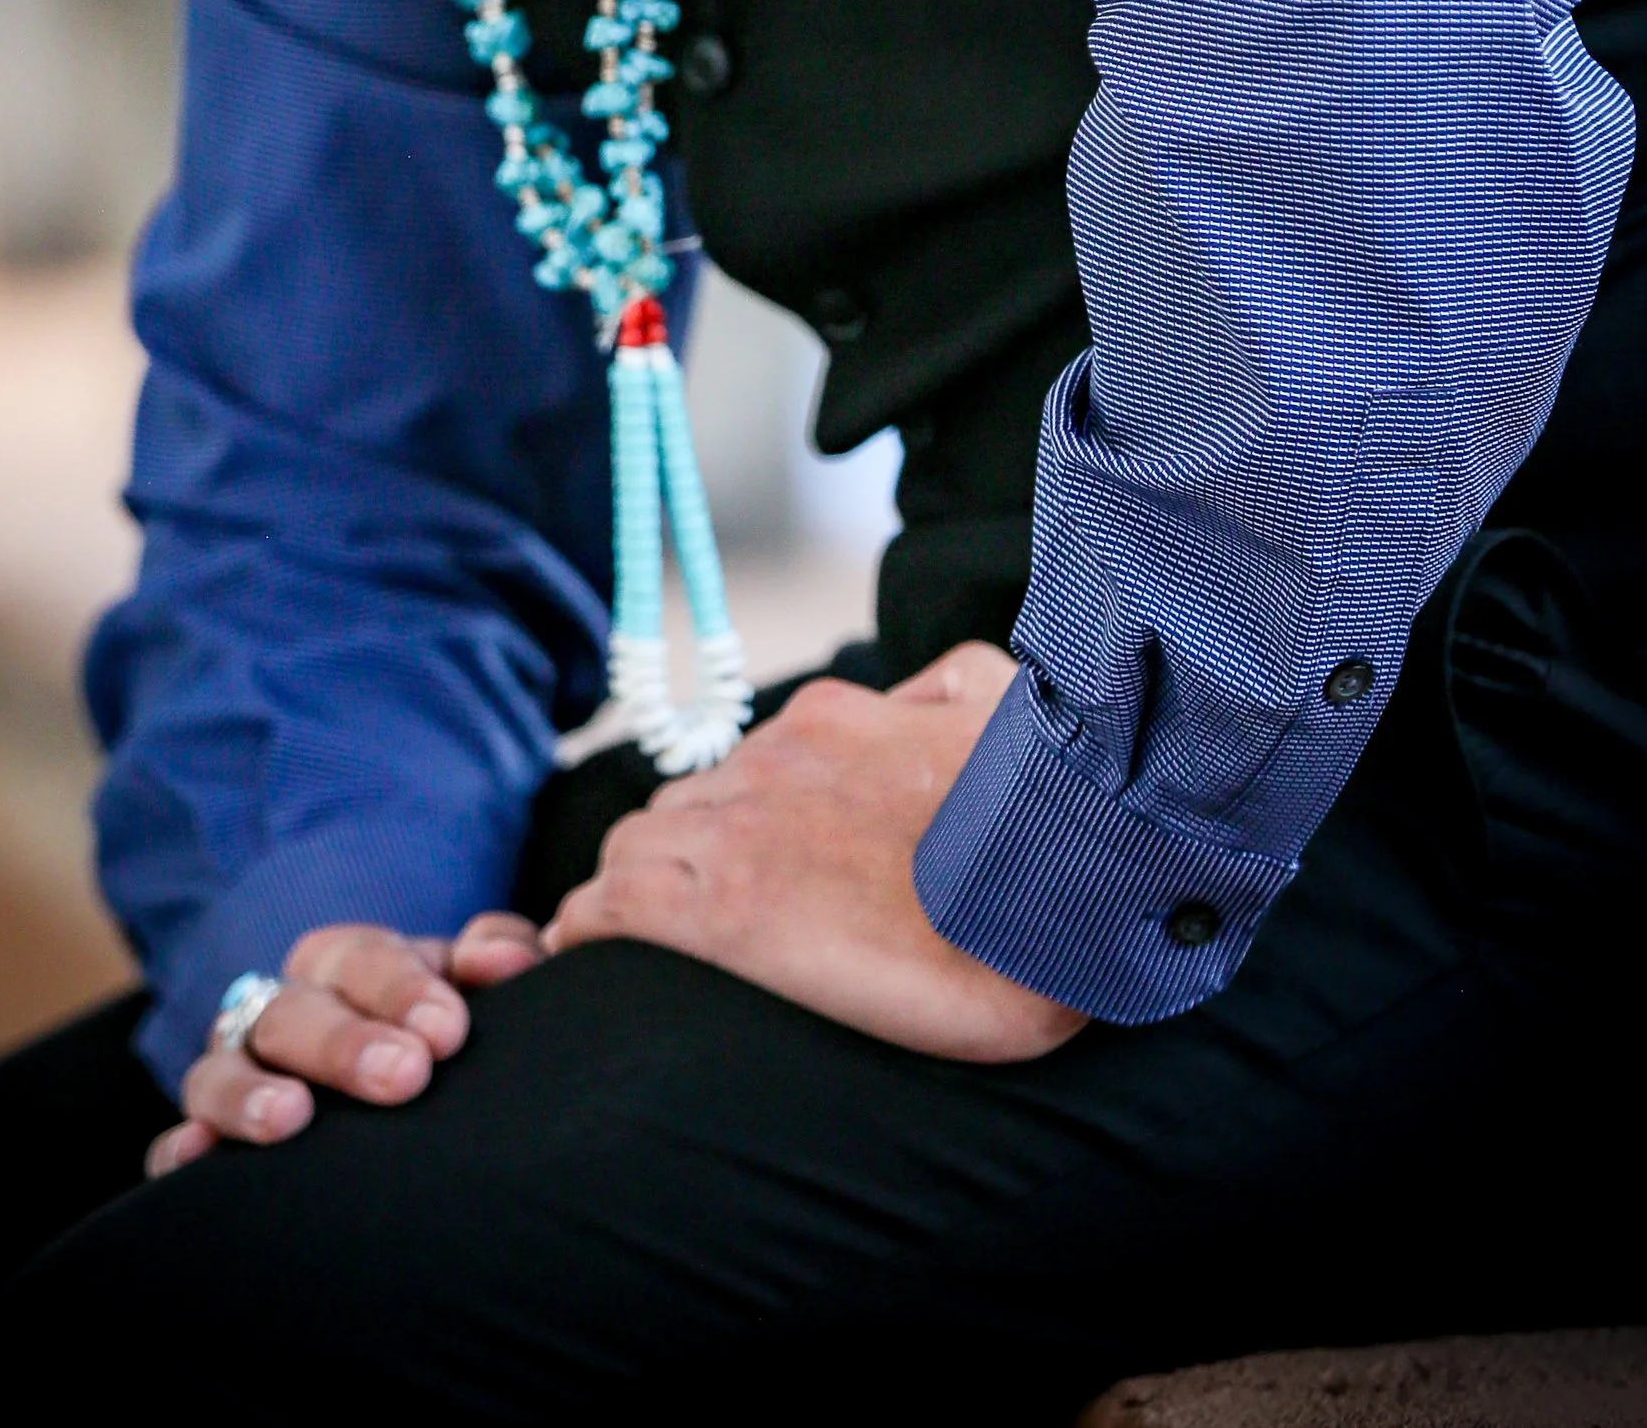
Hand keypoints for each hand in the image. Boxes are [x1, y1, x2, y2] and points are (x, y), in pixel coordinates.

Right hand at [145, 911, 544, 1170]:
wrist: (383, 1083)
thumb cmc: (434, 1030)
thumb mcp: (465, 986)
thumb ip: (498, 958)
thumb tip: (510, 961)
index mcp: (345, 964)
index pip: (361, 958)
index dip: (402, 987)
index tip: (448, 1030)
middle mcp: (281, 1009)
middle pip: (294, 1010)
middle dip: (345, 1043)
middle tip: (404, 1076)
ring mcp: (235, 1071)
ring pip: (222, 1068)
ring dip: (251, 1092)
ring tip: (290, 1119)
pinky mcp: (204, 1136)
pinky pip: (174, 1143)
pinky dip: (179, 1150)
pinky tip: (196, 1160)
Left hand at [545, 643, 1085, 1062]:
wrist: (1066, 890)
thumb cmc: (1052, 812)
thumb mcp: (1002, 700)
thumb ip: (946, 688)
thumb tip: (918, 696)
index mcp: (834, 723)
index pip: (745, 768)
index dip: (730, 822)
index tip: (746, 867)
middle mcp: (776, 762)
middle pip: (682, 808)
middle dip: (677, 859)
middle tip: (695, 919)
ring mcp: (741, 830)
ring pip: (637, 849)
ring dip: (634, 890)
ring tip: (635, 947)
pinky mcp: (720, 909)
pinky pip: (612, 907)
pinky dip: (591, 929)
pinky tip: (580, 957)